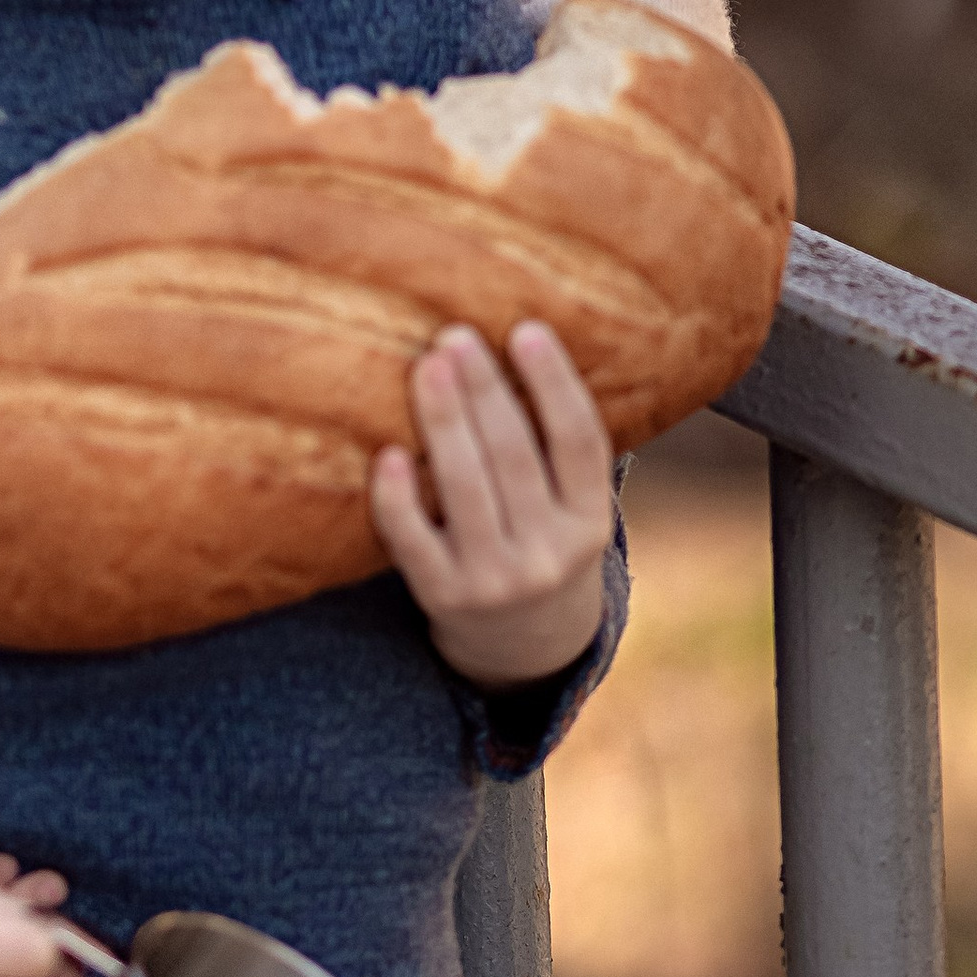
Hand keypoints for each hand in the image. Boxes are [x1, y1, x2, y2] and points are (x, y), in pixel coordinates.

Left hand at [369, 321, 612, 686]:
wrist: (521, 646)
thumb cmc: (539, 542)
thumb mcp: (571, 508)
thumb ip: (556, 448)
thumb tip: (520, 339)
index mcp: (590, 521)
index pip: (580, 441)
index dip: (554, 384)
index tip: (526, 329)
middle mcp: (550, 553)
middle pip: (515, 455)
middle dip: (484, 390)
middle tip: (455, 336)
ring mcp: (496, 579)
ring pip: (466, 488)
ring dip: (445, 421)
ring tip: (427, 366)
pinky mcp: (443, 596)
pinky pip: (414, 540)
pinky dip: (399, 498)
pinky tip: (386, 453)